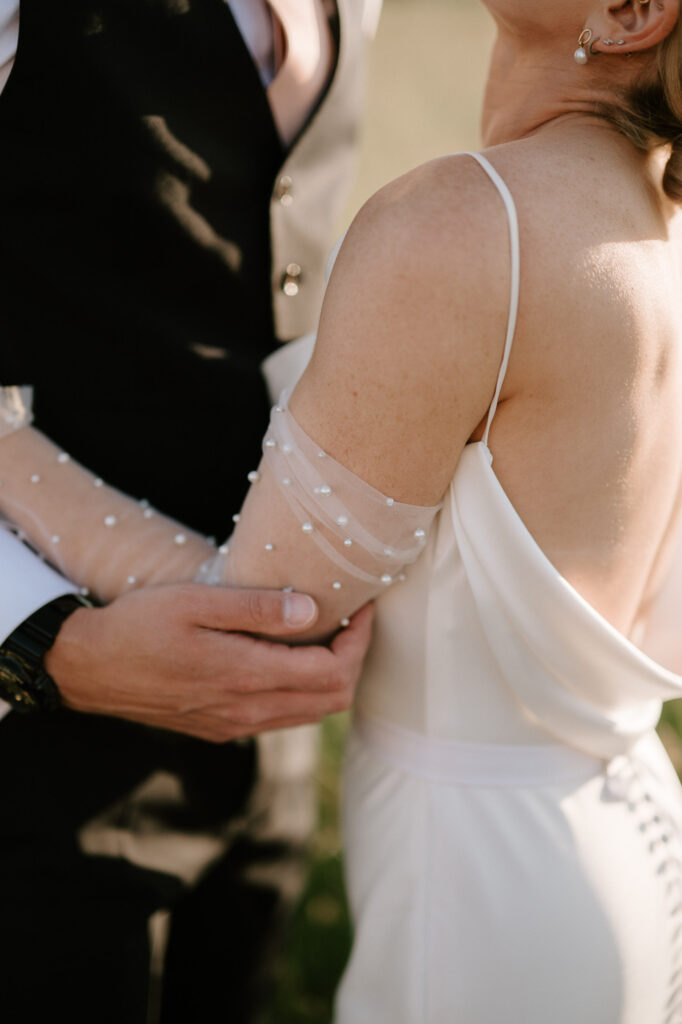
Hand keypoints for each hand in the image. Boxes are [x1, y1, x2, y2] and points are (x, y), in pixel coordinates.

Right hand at [44, 583, 372, 741]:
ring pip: (310, 714)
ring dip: (331, 679)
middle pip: (332, 701)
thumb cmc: (137, 625)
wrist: (87, 668)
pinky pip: (282, 719)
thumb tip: (312, 611)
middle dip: (354, 660)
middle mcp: (246, 710)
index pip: (332, 673)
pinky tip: (290, 660)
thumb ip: (256, 609)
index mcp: (245, 676)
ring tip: (328, 636)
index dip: (358, 642)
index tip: (361, 608)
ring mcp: (234, 725)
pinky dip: (303, 693)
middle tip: (351, 621)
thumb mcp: (195, 601)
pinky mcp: (220, 728)